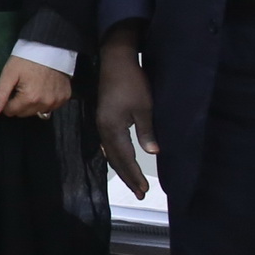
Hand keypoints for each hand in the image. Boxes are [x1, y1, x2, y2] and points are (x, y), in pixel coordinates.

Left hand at [0, 56, 73, 120]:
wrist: (50, 47)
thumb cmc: (26, 59)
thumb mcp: (8, 74)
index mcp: (30, 99)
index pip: (10, 111)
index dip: (7, 101)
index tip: (10, 88)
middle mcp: (45, 104)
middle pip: (23, 113)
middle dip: (19, 103)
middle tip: (21, 85)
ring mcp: (57, 101)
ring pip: (37, 111)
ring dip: (32, 103)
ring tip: (32, 85)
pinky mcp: (65, 97)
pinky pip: (51, 106)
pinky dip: (45, 100)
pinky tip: (43, 88)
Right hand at [96, 26, 156, 198]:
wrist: (114, 61)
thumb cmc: (132, 82)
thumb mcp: (144, 107)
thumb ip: (146, 131)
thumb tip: (153, 153)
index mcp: (113, 128)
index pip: (125, 158)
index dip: (135, 175)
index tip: (144, 189)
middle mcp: (104, 130)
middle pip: (115, 159)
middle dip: (127, 177)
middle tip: (140, 192)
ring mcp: (101, 124)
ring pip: (110, 153)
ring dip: (122, 168)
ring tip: (132, 181)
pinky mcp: (103, 118)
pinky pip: (108, 145)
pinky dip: (116, 157)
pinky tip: (120, 159)